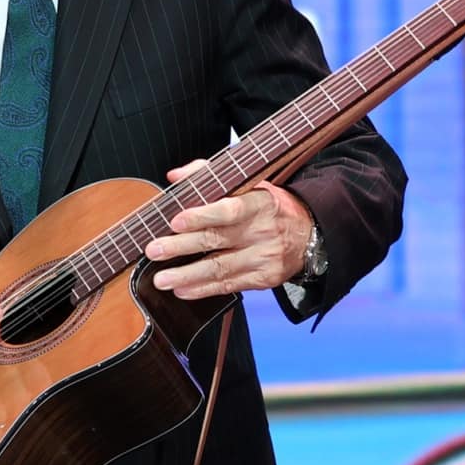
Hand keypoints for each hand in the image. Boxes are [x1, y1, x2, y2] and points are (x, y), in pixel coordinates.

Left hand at [145, 160, 312, 300]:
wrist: (310, 234)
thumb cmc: (270, 206)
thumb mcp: (250, 183)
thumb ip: (211, 175)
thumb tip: (176, 176)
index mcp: (260, 202)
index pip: (230, 209)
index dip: (202, 215)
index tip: (176, 221)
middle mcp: (264, 231)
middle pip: (218, 240)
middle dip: (181, 247)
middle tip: (154, 250)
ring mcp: (265, 257)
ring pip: (220, 268)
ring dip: (187, 275)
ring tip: (161, 278)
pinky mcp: (264, 279)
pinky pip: (229, 286)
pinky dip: (203, 289)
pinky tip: (183, 290)